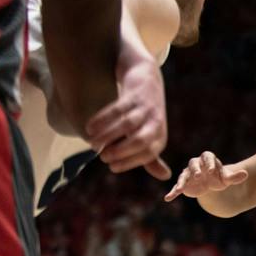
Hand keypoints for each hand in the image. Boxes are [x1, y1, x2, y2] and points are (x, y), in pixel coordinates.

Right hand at [86, 44, 168, 177]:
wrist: (146, 78)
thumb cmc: (146, 114)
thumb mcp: (151, 136)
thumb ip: (152, 157)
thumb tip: (165, 177)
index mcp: (160, 137)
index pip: (147, 154)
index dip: (129, 162)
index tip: (111, 167)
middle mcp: (156, 123)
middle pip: (140, 141)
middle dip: (120, 151)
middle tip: (102, 156)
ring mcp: (146, 108)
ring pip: (128, 125)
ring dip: (108, 135)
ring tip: (92, 143)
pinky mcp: (134, 95)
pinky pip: (117, 109)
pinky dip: (103, 119)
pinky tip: (90, 127)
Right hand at [165, 151, 247, 200]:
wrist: (211, 184)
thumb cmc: (219, 178)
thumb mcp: (227, 178)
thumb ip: (234, 176)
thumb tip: (245, 174)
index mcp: (208, 160)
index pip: (207, 157)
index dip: (210, 163)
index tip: (212, 170)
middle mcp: (196, 165)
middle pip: (193, 164)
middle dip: (195, 170)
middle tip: (198, 176)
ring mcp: (188, 174)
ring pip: (183, 175)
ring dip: (182, 182)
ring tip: (180, 189)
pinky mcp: (184, 184)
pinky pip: (177, 187)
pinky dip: (173, 192)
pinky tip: (168, 198)